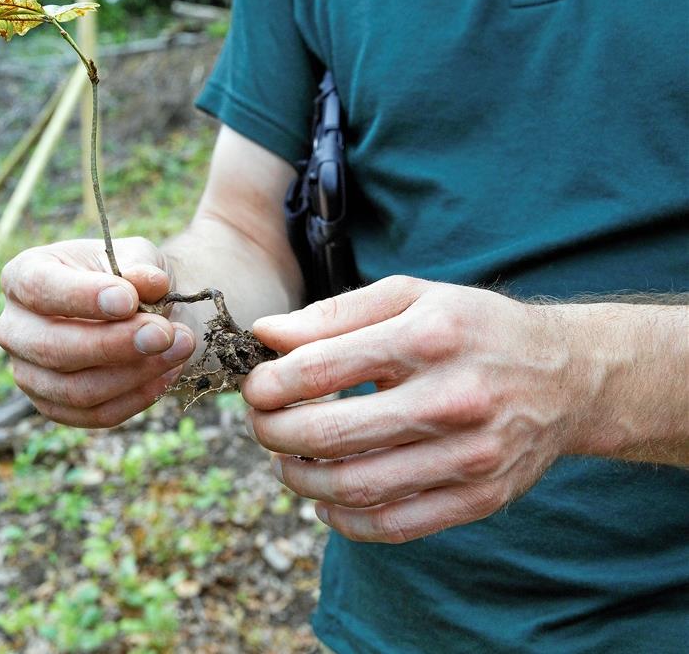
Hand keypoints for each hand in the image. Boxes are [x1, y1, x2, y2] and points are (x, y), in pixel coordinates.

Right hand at [0, 237, 195, 427]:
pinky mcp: (54, 407)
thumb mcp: (136, 256)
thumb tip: (149, 283)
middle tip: (164, 333)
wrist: (139, 312)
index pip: (39, 289)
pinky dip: (137, 397)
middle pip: (52, 348)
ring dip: (133, 373)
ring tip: (180, 347)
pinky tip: (169, 373)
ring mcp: (29, 373)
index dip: (81, 297)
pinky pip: (95, 414)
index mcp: (21, 278)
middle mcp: (14, 328)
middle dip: (112, 343)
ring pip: (75, 390)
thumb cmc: (127, 278)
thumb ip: (141, 265)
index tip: (128, 300)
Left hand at [240, 276, 588, 542]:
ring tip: (287, 460)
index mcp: (428, 337)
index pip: (318, 370)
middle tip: (262, 425)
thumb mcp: (410, 296)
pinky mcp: (480, 498)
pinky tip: (325, 499)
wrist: (567, 375)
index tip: (254, 388)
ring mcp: (469, 455)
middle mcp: (452, 399)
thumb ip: (334, 314)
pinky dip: (344, 521)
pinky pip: (393, 525)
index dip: (268, 384)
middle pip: (328, 435)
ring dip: (300, 480)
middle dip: (273, 433)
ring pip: (354, 487)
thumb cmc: (471, 328)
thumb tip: (265, 334)